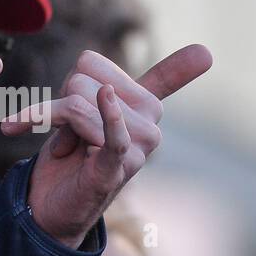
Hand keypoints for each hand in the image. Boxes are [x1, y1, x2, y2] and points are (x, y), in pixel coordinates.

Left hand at [1, 44, 212, 247]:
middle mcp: (149, 122)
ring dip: (55, 125)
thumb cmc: (71, 152)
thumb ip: (109, 83)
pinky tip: (106, 97)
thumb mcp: (90, 110)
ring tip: (68, 147)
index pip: (91, 63)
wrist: (51, 203)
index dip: (67, 81)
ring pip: (77, 104)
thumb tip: (204, 52)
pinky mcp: (119, 168)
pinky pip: (114, 135)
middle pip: (78, 81)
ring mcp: (137, 147)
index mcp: (145, 103)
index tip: (77, 103)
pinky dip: (108, 115)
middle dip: (60, 104)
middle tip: (69, 133)